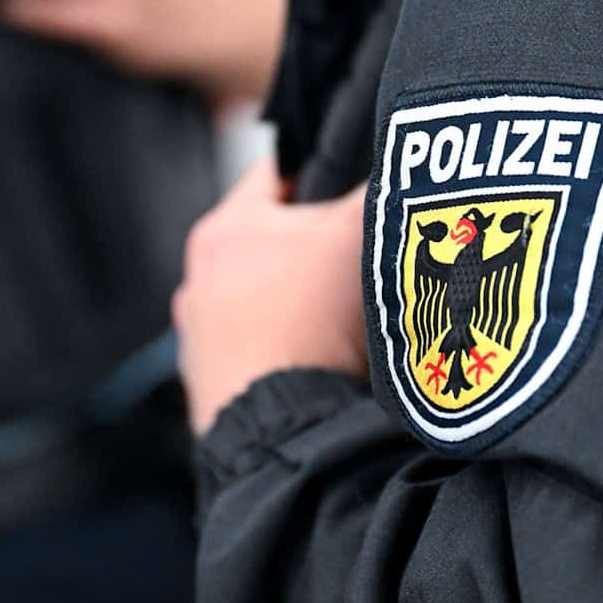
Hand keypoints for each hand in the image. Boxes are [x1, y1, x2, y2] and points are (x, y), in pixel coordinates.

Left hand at [174, 160, 368, 435]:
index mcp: (222, 230)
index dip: (326, 174)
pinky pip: (266, 354)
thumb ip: (379, 191)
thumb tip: (403, 173)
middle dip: (321, 247)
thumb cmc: (310, 321)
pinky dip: (297, 353)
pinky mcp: (217, 390)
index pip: (279, 174)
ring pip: (270, 303)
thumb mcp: (357, 234)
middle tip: (368, 255)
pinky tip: (331, 364)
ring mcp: (201, 341)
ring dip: (309, 306)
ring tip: (356, 318)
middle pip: (275, 243)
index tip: (361, 186)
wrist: (284, 430)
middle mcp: (198, 282)